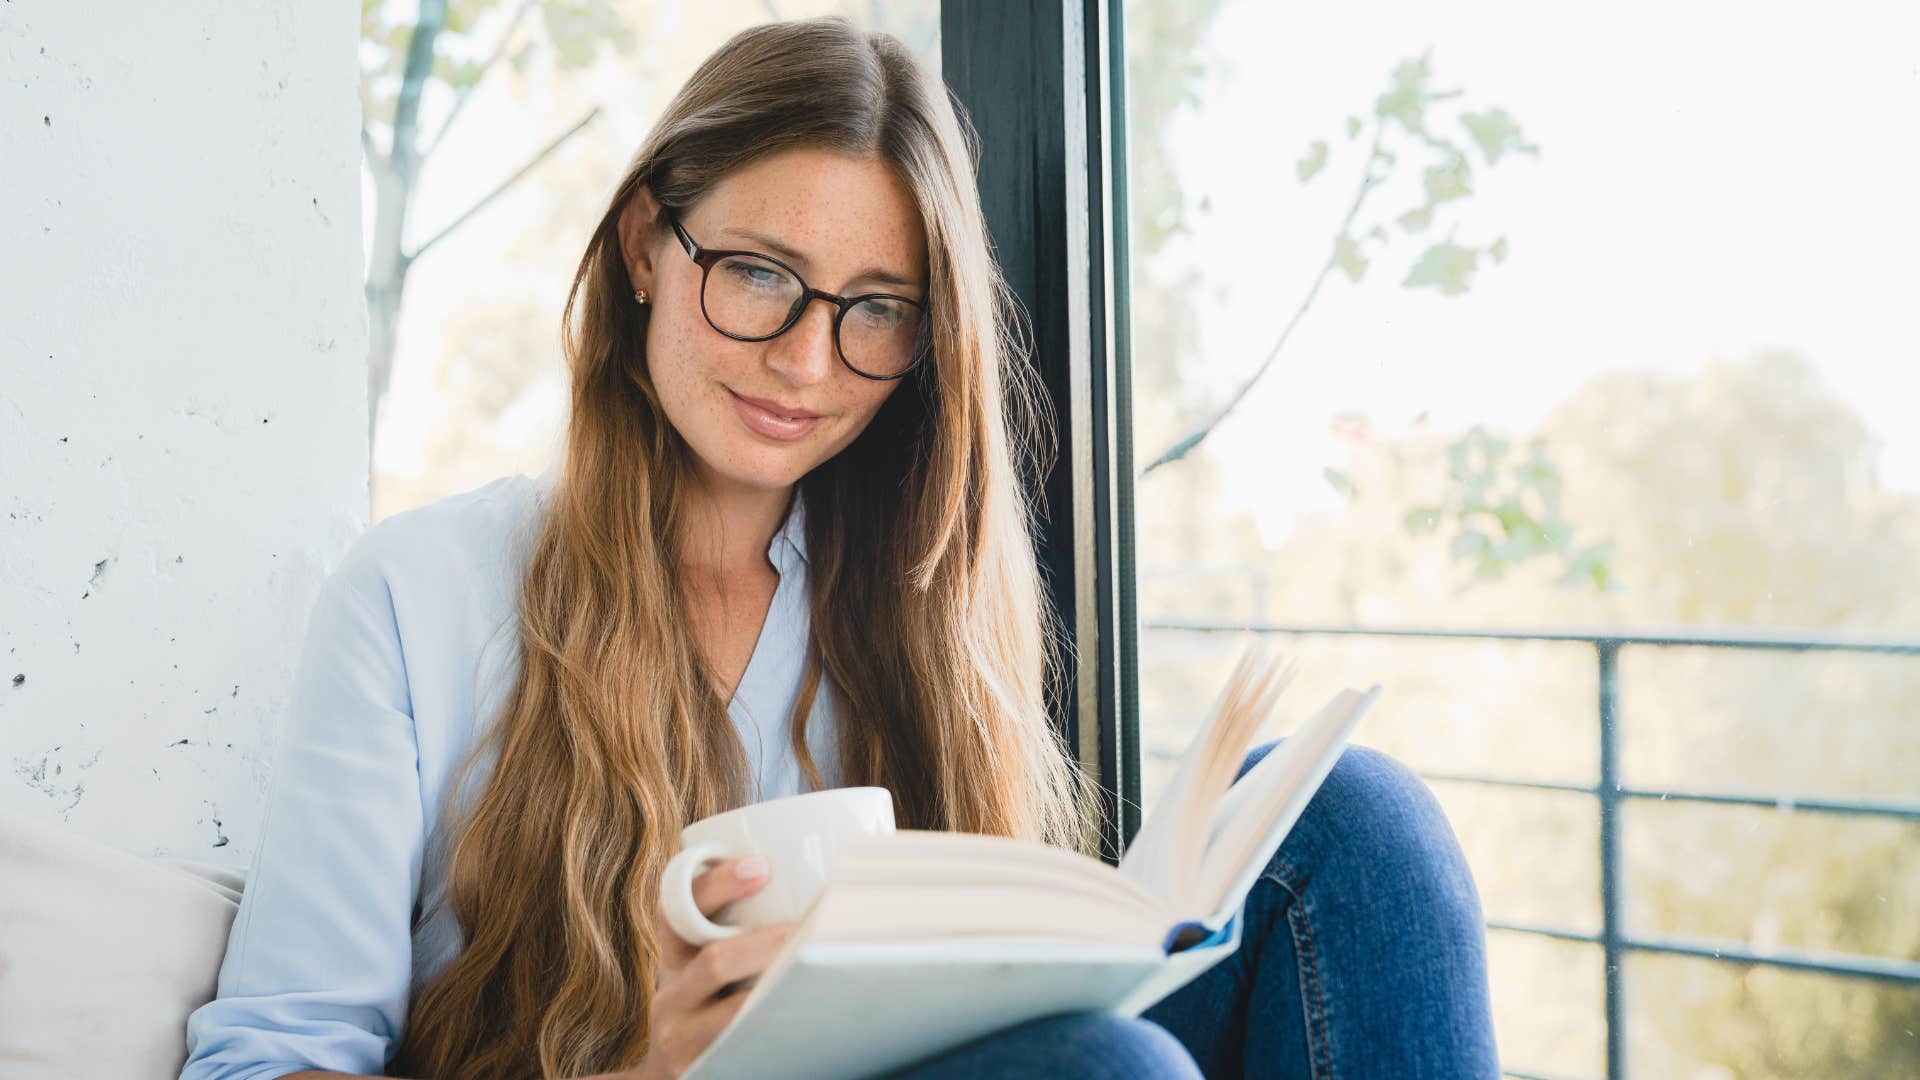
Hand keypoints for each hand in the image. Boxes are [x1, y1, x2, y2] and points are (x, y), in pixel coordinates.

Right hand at [628, 855, 791, 1079]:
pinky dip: (775, 1028)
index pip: (676, 906)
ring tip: (814, 969)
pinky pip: (742, 1047)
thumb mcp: (701, 965)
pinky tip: (806, 1016)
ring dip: (777, 988)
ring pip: (734, 1010)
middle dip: (765, 943)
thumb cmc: (704, 1004)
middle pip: (714, 961)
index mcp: (674, 955)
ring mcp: (681, 1036)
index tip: (760, 865)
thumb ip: (733, 929)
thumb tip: (810, 878)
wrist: (670, 1074)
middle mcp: (670, 993)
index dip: (717, 884)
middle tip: (807, 929)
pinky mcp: (698, 1070)